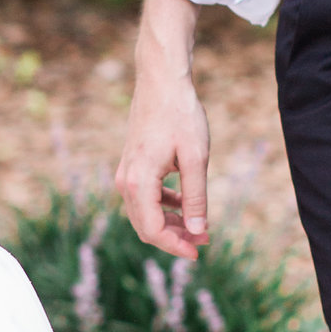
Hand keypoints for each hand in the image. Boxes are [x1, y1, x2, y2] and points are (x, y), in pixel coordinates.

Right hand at [116, 0, 209, 256]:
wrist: (161, 81)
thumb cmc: (180, 115)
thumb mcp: (196, 158)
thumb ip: (195, 198)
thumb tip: (197, 231)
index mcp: (139, 182)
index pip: (153, 230)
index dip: (176, 246)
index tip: (200, 250)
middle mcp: (126, 182)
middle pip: (146, 226)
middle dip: (175, 237)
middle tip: (204, 240)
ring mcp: (126, 173)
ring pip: (145, 214)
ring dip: (171, 224)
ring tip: (199, 226)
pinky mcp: (131, 165)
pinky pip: (145, 198)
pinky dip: (164, 207)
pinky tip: (185, 205)